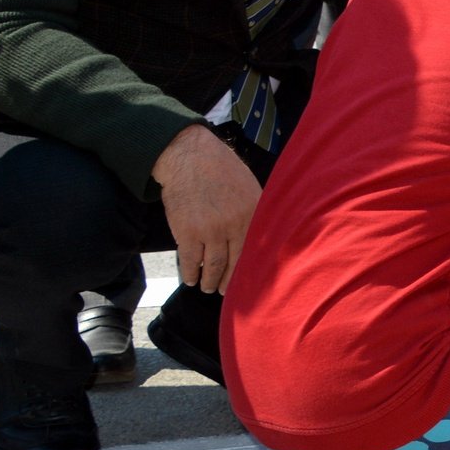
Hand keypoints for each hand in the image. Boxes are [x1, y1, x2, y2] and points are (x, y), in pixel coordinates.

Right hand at [152, 124, 262, 293]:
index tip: (248, 280)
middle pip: (235, 263)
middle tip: (224, 291)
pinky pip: (191, 261)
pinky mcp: (188, 234)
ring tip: (207, 287)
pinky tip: (190, 278)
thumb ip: (254, 211)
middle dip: (229, 281)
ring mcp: (211, 231)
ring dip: (209, 281)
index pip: (254, 249)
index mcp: (253, 213)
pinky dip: (191, 273)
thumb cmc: (220, 169)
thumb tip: (261, 235)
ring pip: (213, 266)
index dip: (249, 268)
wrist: (189, 157)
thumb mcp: (248, 186)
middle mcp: (234, 225)